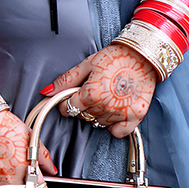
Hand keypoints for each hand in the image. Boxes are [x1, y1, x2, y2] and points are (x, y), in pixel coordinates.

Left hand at [42, 43, 156, 137]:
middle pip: (83, 116)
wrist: (142, 56)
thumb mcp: (86, 64)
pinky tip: (115, 109)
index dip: (67, 101)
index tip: (73, 96)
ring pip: (98, 123)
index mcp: (91, 93)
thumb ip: (66, 80)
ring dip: (98, 113)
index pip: (69, 108)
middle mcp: (105, 106)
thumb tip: (46, 92)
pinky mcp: (135, 117)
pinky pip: (117, 132)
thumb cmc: (114, 58)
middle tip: (93, 91)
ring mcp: (121, 113)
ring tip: (106, 96)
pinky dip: (114, 124)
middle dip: (83, 106)